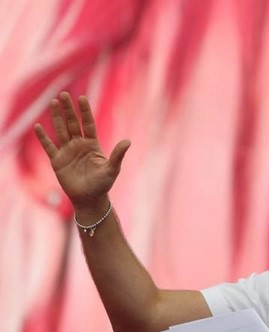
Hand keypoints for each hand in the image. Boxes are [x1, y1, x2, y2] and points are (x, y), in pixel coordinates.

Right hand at [34, 92, 130, 214]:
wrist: (89, 199)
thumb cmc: (103, 184)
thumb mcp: (112, 169)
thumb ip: (118, 155)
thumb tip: (128, 141)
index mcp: (92, 144)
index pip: (87, 124)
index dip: (85, 112)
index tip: (82, 98)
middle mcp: (79, 145)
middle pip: (72, 123)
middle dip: (68, 110)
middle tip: (64, 94)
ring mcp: (67, 151)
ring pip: (60, 130)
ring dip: (56, 117)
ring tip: (53, 102)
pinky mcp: (57, 161)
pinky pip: (49, 146)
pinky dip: (43, 137)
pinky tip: (38, 126)